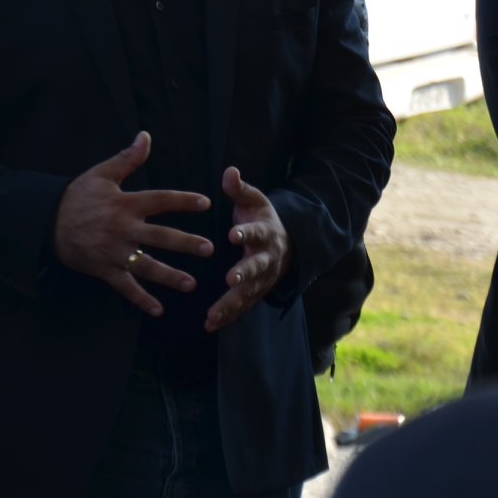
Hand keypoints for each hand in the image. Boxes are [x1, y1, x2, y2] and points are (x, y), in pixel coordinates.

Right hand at [52, 132, 213, 316]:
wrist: (47, 221)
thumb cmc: (77, 196)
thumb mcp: (101, 174)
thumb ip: (128, 158)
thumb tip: (146, 136)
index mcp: (125, 203)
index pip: (160, 200)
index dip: (183, 201)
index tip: (206, 203)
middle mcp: (123, 229)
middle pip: (160, 237)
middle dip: (185, 243)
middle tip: (208, 248)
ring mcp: (114, 252)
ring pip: (147, 266)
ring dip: (170, 276)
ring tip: (191, 285)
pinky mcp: (105, 269)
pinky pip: (125, 287)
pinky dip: (141, 300)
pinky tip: (158, 310)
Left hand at [205, 168, 290, 333]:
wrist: (287, 243)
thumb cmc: (262, 218)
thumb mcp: (255, 200)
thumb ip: (240, 189)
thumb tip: (229, 171)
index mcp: (265, 233)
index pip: (255, 232)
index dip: (245, 233)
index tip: (233, 234)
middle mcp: (266, 258)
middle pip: (256, 268)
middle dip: (244, 274)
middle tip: (230, 280)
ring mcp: (263, 279)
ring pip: (248, 293)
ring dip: (231, 304)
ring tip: (213, 314)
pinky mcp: (256, 293)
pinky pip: (243, 306)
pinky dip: (229, 316)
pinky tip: (210, 325)